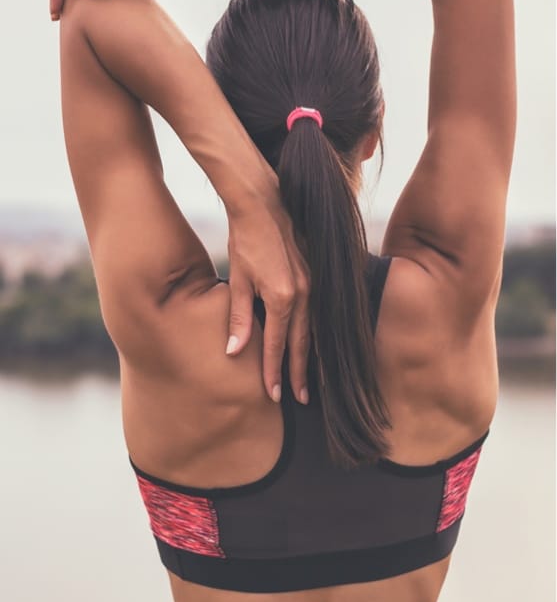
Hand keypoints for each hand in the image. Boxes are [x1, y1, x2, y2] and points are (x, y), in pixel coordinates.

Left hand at [227, 198, 310, 405]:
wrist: (264, 202)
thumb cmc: (245, 238)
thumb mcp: (236, 280)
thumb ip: (239, 318)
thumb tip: (234, 352)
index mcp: (281, 297)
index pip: (277, 345)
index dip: (274, 371)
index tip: (273, 394)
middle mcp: (303, 293)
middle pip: (301, 342)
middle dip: (299, 373)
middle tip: (298, 399)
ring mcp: (313, 283)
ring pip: (312, 329)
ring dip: (309, 355)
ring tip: (308, 378)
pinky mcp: (315, 274)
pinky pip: (316, 311)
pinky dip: (312, 332)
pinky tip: (310, 341)